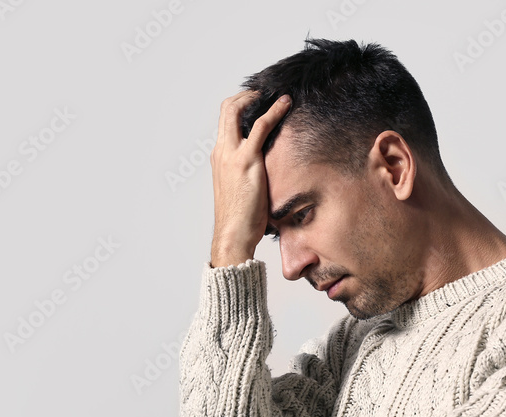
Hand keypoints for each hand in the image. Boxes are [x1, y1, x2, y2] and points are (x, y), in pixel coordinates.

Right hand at [209, 90, 291, 267]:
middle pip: (226, 109)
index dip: (238, 107)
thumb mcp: (240, 190)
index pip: (224, 123)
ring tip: (276, 95)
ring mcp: (232, 154)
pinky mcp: (247, 160)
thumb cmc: (240, 219)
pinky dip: (274, 111)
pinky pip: (261, 127)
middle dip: (244, 96)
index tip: (254, 103)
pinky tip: (286, 104)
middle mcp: (221, 152)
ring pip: (236, 111)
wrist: (233, 234)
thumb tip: (262, 170)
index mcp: (219, 158)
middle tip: (262, 93)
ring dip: (256, 98)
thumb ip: (246, 173)